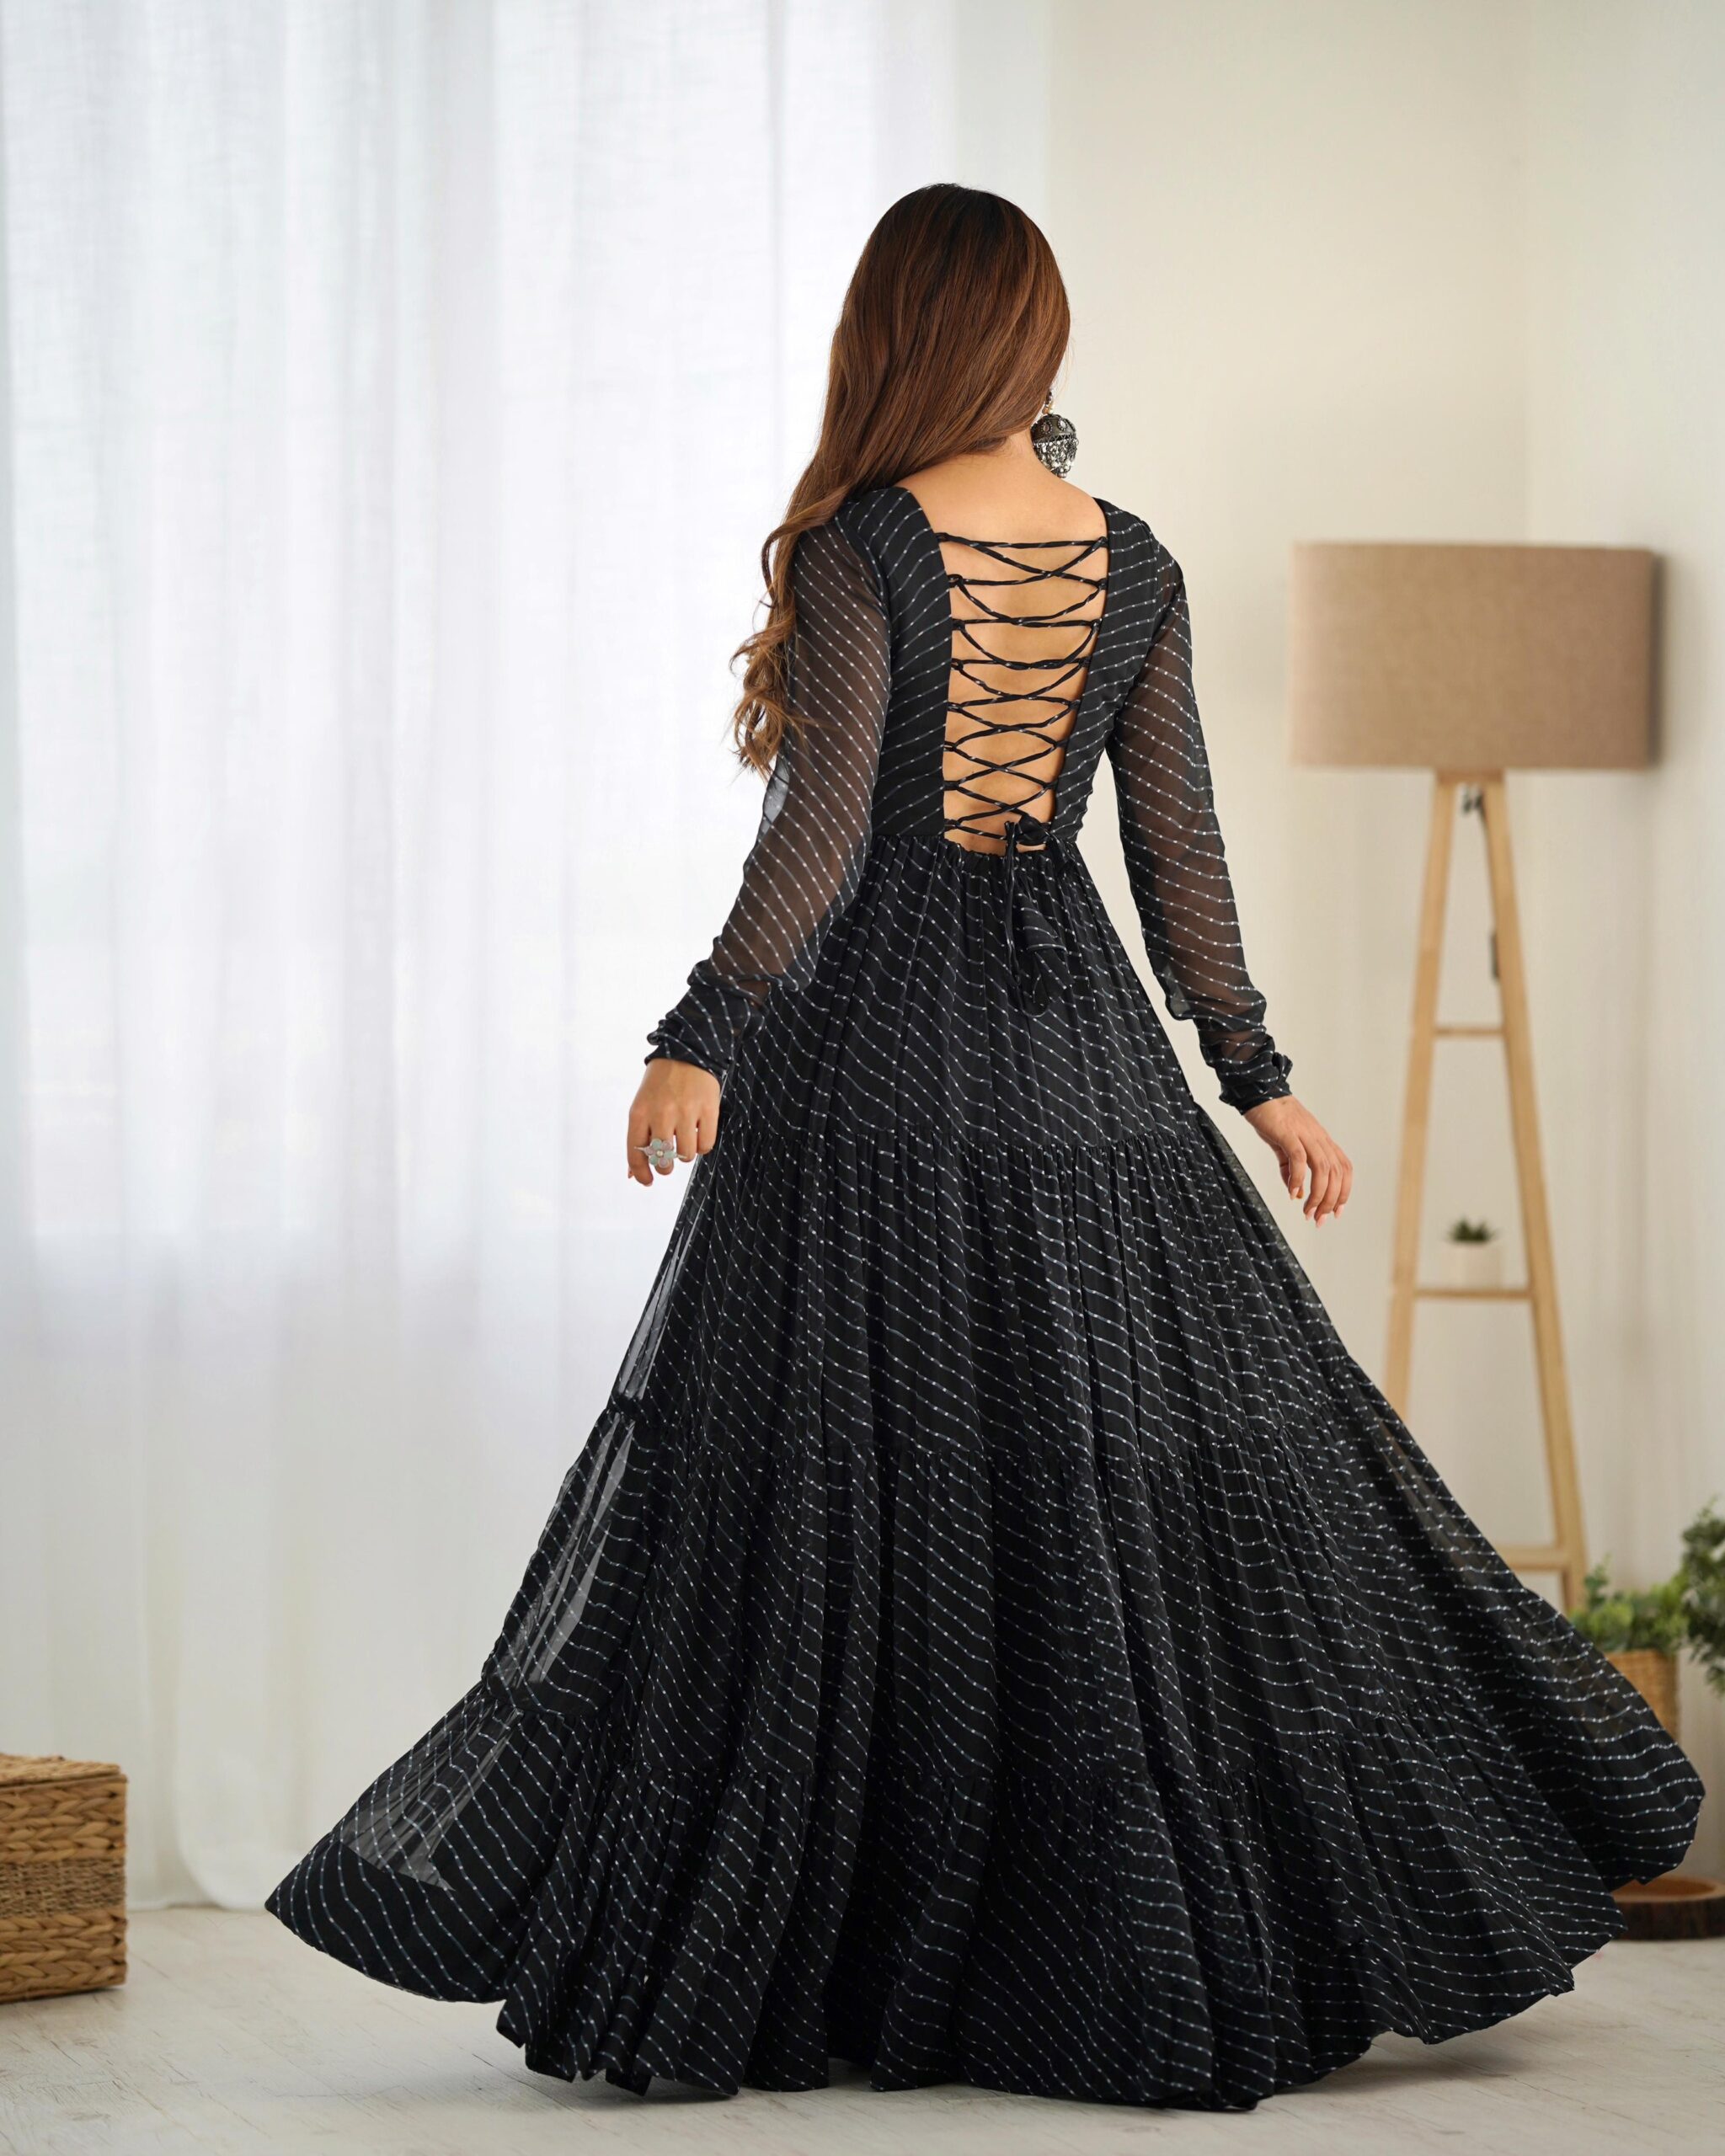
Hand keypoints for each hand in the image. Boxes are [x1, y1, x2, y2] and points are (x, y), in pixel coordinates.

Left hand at [626, 1058, 720, 1186]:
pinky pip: (706, 1145)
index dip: (641, 1173)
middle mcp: (661, 1113)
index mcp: (640, 1112)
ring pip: (686, 1155)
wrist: (686, 1051)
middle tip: (669, 1159)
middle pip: (663, 1160)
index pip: (635, 1153)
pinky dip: (703, 1146)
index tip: (647, 1181)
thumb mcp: (642, 1105)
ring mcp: (686, 1112)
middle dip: (665, 1166)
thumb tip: (635, 1174)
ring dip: (686, 1154)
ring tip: (685, 1141)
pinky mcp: (708, 1109)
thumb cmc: (661, 1082)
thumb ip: (639, 1136)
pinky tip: (699, 1134)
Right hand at [1241, 1095, 1351, 1224]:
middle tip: (1318, 1219)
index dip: (1344, 1192)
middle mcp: (1319, 1138)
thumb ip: (1291, 1170)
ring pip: (1323, 1168)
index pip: (1343, 1168)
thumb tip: (1296, 1194)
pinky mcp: (1288, 1133)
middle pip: (1336, 1173)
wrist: (1260, 1092)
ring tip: (1307, 1212)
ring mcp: (1305, 1135)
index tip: (1335, 1212)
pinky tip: (1292, 1192)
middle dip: (1330, 1201)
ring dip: (1318, 1194)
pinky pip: (1299, 1158)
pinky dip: (1299, 1178)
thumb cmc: (1273, 1119)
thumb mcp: (1285, 1148)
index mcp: (1322, 1141)